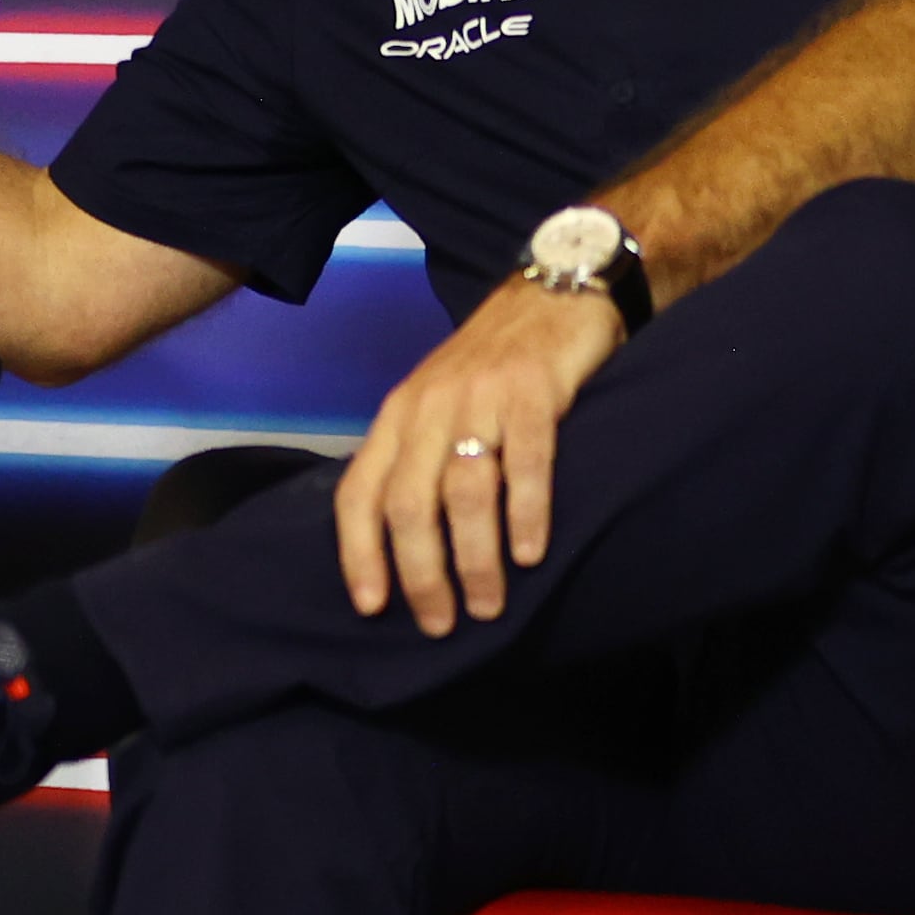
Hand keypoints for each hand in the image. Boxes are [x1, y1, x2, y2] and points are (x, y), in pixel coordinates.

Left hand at [334, 275, 624, 634]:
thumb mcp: (437, 405)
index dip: (358, 555)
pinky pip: (527, 460)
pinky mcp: (534, 389)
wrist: (555, 291)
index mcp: (397, 417)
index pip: (359, 494)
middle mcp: (428, 407)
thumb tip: (403, 545)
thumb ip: (418, 460)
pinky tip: (531, 554)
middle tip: (441, 623)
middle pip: (409, 504)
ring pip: (464, 491)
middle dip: (421, 573)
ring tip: (489, 605)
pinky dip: (526, 513)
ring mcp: (481, 397)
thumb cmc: (494, 365)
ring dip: (474, 559)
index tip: (372, 607)